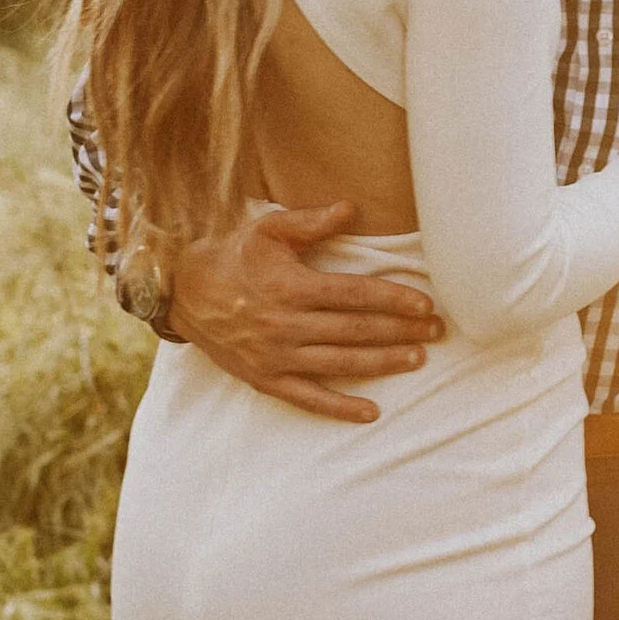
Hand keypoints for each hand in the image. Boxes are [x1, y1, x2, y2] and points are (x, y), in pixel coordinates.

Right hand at [169, 201, 443, 422]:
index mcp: (291, 285)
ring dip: (383, 363)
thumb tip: (352, 208)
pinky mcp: (266, 379)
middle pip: (356, 330)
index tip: (425, 304)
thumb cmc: (232, 256)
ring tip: (418, 359)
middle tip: (436, 331)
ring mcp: (276, 356)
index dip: (394, 300)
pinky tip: (371, 412)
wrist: (182, 293)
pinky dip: (340, 407)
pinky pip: (308, 398)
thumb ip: (311, 222)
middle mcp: (286, 324)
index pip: (355, 295)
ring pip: (341, 363)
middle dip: (401, 331)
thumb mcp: (267, 230)